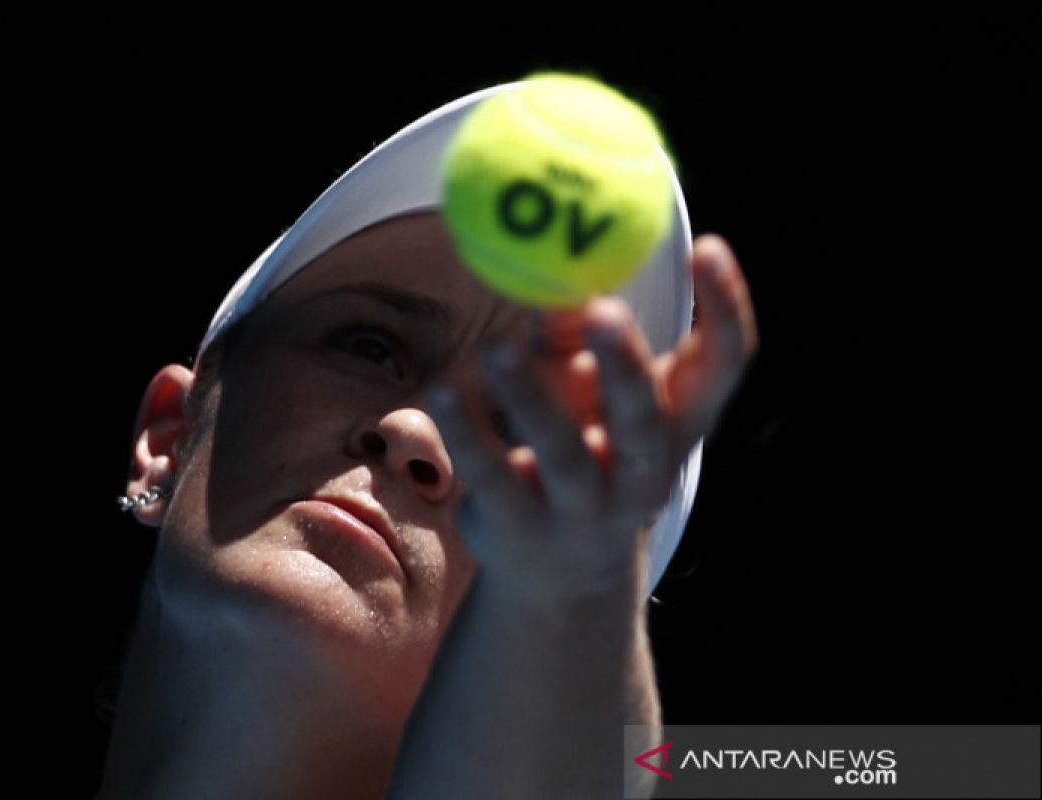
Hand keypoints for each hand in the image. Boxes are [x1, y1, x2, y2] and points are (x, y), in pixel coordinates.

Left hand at [426, 235, 758, 607]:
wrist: (562, 572)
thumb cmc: (587, 448)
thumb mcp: (593, 393)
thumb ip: (575, 335)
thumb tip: (553, 271)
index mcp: (677, 426)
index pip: (722, 367)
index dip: (725, 309)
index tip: (708, 245)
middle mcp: (642, 473)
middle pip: (645, 423)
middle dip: (628, 367)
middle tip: (603, 308)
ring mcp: (584, 509)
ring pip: (564, 456)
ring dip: (533, 400)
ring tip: (499, 348)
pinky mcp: (522, 527)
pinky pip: (494, 479)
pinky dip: (468, 437)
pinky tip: (444, 395)